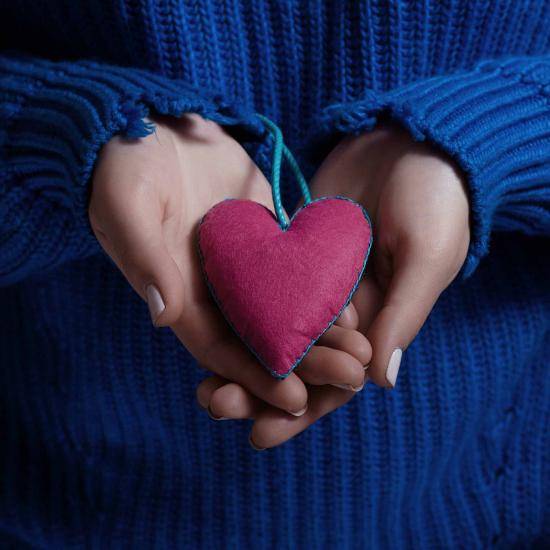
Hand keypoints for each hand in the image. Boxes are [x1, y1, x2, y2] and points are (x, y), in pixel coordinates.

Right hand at [89, 114, 368, 417]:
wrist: (151, 123)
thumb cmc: (127, 166)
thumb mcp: (128, 207)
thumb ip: (145, 258)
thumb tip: (163, 315)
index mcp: (181, 294)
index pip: (221, 349)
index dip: (256, 377)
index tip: (296, 401)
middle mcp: (217, 287)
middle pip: (264, 337)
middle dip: (305, 363)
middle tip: (351, 379)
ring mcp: (246, 261)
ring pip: (287, 309)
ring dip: (323, 334)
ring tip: (364, 353)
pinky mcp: (268, 232)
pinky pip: (299, 266)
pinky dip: (324, 288)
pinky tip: (355, 306)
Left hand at [198, 124, 469, 448]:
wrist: (412, 139)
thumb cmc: (436, 199)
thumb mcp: (427, 256)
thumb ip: (402, 315)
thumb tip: (379, 383)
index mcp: (376, 322)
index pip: (334, 381)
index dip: (299, 410)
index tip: (260, 435)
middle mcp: (340, 309)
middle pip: (295, 361)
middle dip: (257, 389)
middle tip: (215, 406)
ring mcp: (313, 279)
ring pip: (272, 329)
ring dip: (240, 357)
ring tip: (201, 385)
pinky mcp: (293, 247)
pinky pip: (262, 282)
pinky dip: (238, 306)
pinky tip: (205, 322)